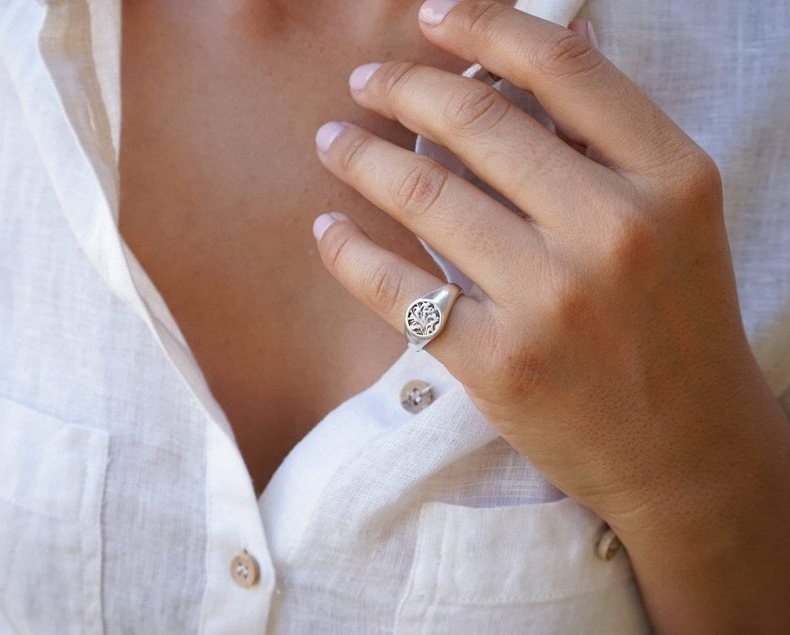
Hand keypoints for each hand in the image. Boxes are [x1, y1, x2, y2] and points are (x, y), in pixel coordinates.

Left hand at [312, 1, 789, 629]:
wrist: (689, 452)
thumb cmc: (678, 328)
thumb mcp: (677, 220)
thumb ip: (607, 142)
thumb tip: (522, 63)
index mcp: (669, 177)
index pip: (562, 67)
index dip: (483, 26)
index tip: (431, 17)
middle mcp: (615, 229)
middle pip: (478, 123)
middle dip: (404, 88)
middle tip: (366, 81)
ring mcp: (552, 301)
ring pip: (427, 195)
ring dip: (361, 156)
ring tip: (333, 142)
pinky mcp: (499, 364)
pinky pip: (400, 289)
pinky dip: (349, 251)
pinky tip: (328, 228)